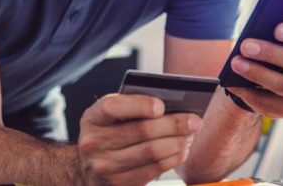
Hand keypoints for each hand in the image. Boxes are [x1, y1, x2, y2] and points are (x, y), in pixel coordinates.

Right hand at [77, 94, 202, 185]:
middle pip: (142, 131)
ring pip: (151, 152)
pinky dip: (172, 159)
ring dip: (177, 143)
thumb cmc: (108, 133)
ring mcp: (104, 167)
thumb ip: (132, 107)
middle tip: (195, 121)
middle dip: (174, 125)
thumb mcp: (111, 117)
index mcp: (92, 118)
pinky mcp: (117, 185)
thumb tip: (171, 106)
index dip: (140, 105)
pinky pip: (153, 170)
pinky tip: (181, 151)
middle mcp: (94, 143)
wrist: (88, 167)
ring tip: (190, 136)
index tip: (162, 106)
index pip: (114, 107)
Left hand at [227, 22, 282, 117]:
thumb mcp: (266, 36)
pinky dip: (250, 93)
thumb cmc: (264, 48)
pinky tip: (234, 84)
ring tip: (236, 64)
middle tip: (246, 46)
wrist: (258, 78)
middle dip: (270, 53)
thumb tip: (253, 35)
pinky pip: (271, 104)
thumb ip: (266, 31)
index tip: (277, 29)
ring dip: (257, 74)